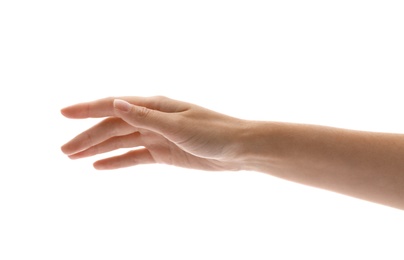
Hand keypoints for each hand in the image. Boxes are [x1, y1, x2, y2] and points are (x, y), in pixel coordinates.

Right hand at [61, 96, 245, 170]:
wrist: (238, 149)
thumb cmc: (213, 132)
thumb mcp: (178, 125)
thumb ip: (146, 117)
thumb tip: (115, 104)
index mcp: (154, 106)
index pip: (114, 106)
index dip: (88, 109)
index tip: (64, 114)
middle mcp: (152, 119)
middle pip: (113, 128)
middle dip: (87, 137)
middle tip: (63, 150)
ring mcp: (157, 136)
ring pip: (121, 142)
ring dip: (98, 149)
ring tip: (74, 157)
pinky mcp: (164, 153)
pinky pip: (135, 156)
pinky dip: (117, 161)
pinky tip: (100, 165)